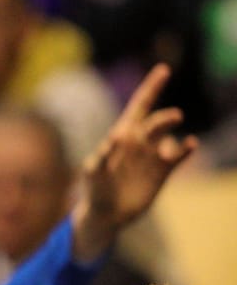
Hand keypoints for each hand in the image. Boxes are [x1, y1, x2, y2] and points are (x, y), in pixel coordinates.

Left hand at [71, 64, 197, 261]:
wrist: (106, 214)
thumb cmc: (94, 190)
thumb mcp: (92, 173)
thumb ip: (100, 157)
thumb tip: (114, 140)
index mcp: (121, 135)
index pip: (138, 106)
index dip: (151, 88)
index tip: (163, 70)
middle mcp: (139, 141)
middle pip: (156, 122)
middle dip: (165, 118)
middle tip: (174, 118)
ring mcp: (152, 155)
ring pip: (167, 136)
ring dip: (173, 132)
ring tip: (176, 136)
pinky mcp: (162, 171)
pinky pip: (178, 156)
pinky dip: (186, 149)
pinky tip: (190, 145)